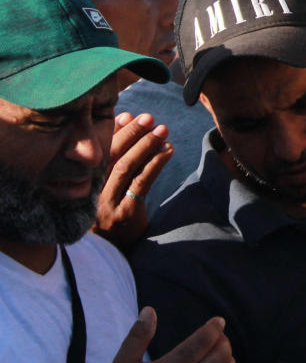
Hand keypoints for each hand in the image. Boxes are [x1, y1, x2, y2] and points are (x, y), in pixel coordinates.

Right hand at [95, 112, 172, 246]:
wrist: (116, 248)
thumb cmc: (112, 208)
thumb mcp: (107, 182)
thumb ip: (114, 152)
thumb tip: (126, 116)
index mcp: (82, 181)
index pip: (97, 151)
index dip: (113, 131)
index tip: (129, 115)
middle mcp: (89, 191)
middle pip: (110, 156)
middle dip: (131, 134)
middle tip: (149, 118)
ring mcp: (106, 203)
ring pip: (126, 167)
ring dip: (146, 146)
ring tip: (162, 130)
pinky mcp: (124, 213)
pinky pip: (141, 183)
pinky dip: (155, 164)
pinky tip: (167, 151)